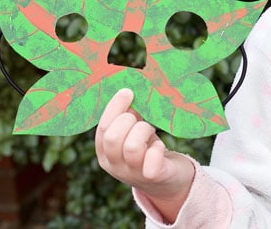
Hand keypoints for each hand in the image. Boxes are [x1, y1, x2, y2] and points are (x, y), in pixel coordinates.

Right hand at [95, 88, 194, 221]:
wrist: (168, 179)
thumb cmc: (147, 148)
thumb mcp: (132, 133)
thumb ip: (127, 117)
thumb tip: (129, 90)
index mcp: (104, 153)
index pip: (102, 128)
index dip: (115, 107)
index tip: (128, 91)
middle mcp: (115, 166)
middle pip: (113, 138)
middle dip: (128, 120)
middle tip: (141, 117)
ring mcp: (133, 174)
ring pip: (131, 147)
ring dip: (143, 130)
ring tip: (150, 130)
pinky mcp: (154, 176)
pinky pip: (152, 161)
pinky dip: (157, 148)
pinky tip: (159, 147)